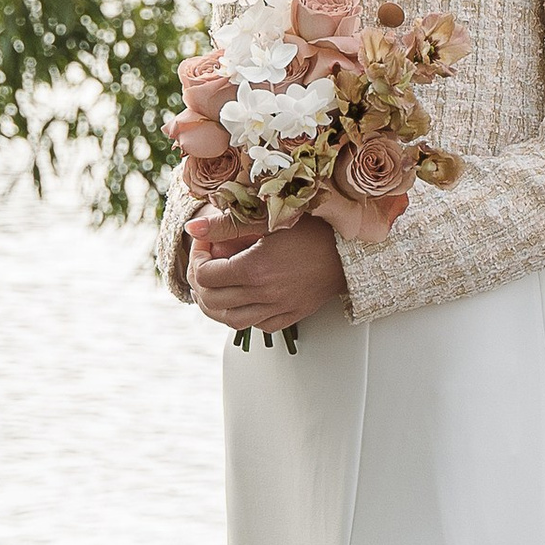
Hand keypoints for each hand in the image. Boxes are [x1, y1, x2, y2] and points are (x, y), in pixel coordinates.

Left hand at [189, 213, 349, 335]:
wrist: (352, 247)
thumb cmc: (315, 227)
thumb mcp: (268, 218)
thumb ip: (227, 224)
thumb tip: (192, 227)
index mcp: (255, 269)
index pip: (204, 275)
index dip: (197, 257)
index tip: (206, 242)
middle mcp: (265, 294)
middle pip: (211, 301)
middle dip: (200, 280)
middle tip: (206, 262)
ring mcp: (279, 308)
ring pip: (231, 321)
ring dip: (216, 304)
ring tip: (216, 285)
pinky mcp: (293, 315)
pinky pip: (259, 326)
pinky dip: (245, 315)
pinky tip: (246, 297)